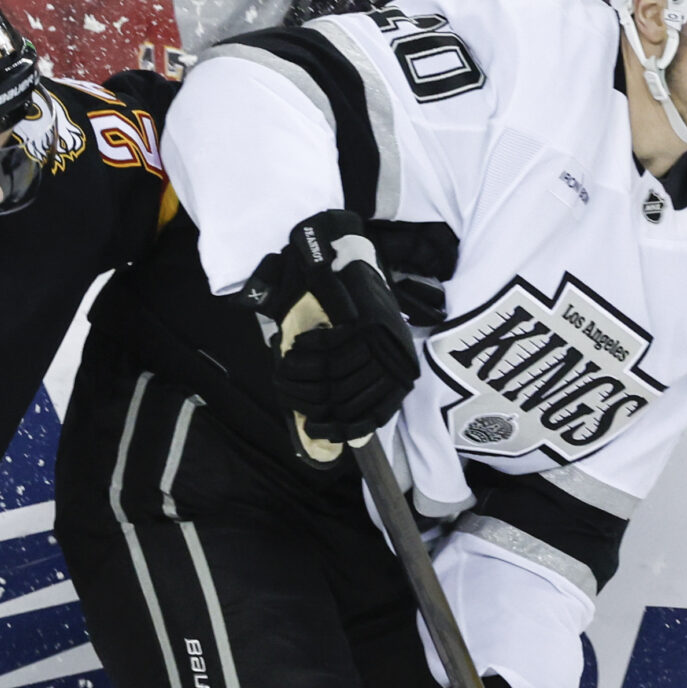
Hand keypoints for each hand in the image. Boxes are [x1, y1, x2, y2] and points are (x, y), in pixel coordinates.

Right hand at [262, 208, 420, 451]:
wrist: (333, 248)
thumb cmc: (339, 304)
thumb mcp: (353, 348)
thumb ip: (350, 388)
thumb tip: (348, 439)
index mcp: (399, 365)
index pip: (375, 413)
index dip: (345, 427)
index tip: (319, 430)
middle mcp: (396, 353)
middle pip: (350, 397)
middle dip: (315, 402)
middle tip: (291, 393)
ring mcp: (383, 335)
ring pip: (336, 377)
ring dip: (305, 379)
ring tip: (287, 372)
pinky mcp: (365, 317)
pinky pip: (328, 349)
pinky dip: (306, 354)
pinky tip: (294, 349)